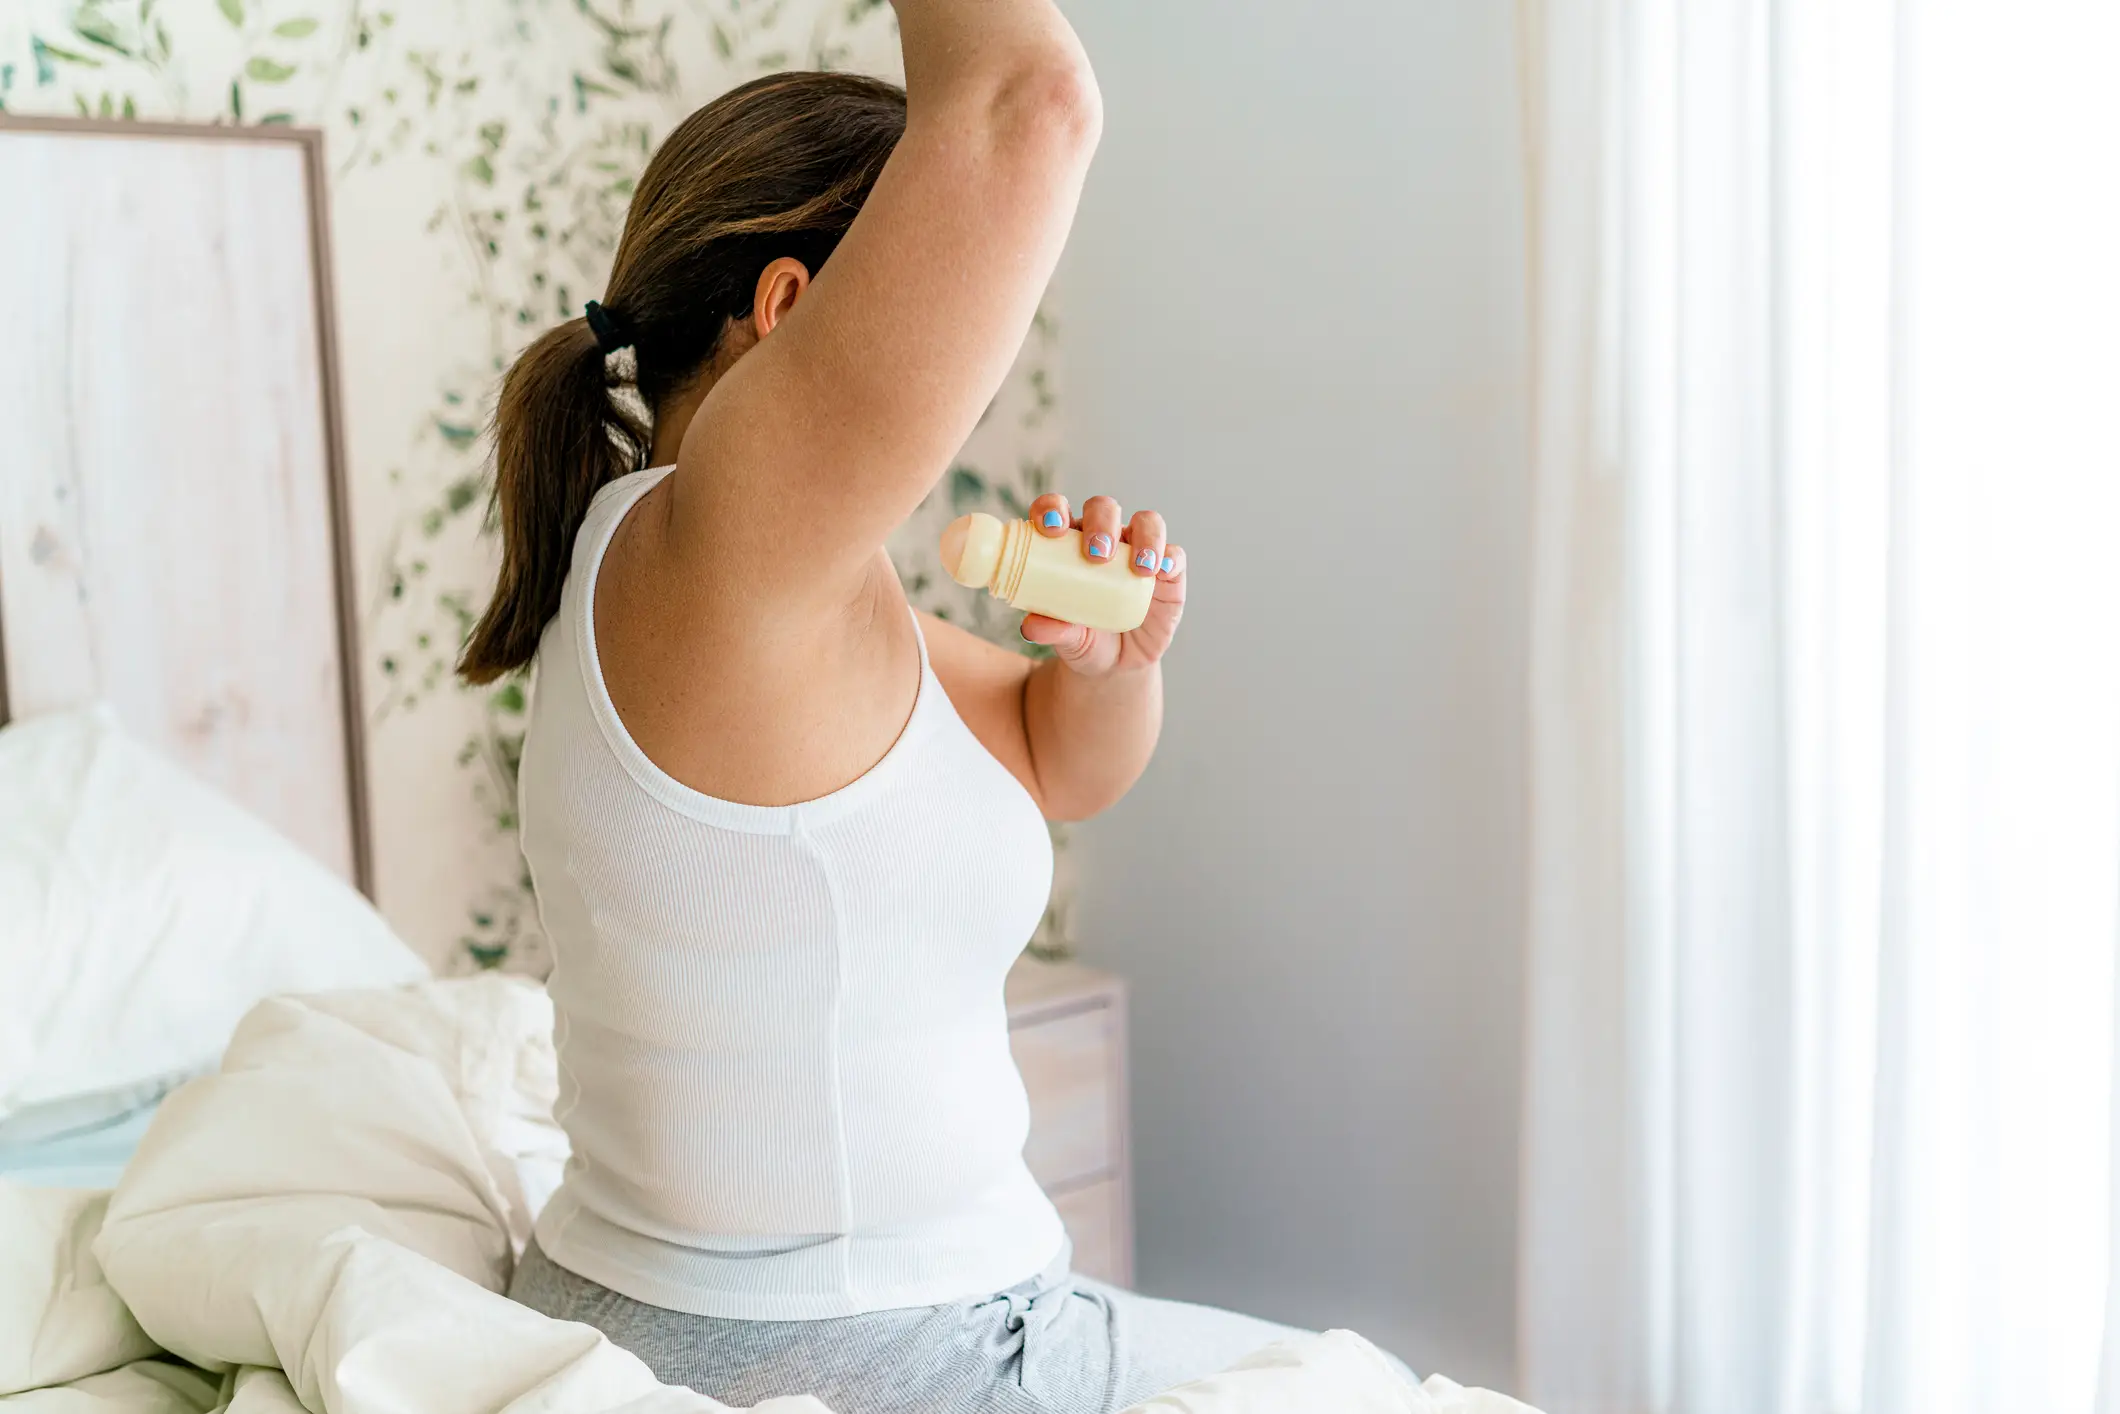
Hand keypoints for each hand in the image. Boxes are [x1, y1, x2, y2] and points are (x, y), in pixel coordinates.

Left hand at [1017, 493, 1185, 675]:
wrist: (1117, 664)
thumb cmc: (1084, 639)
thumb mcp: (1066, 639)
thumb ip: (1051, 630)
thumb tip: (1031, 626)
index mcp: (1068, 543)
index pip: (1058, 511)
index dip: (1053, 509)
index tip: (1051, 528)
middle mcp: (1106, 537)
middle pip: (1104, 509)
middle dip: (1101, 524)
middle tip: (1096, 555)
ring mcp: (1140, 551)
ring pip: (1147, 522)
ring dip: (1143, 537)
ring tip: (1138, 567)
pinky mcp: (1169, 573)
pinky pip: (1175, 555)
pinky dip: (1170, 558)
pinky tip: (1162, 571)